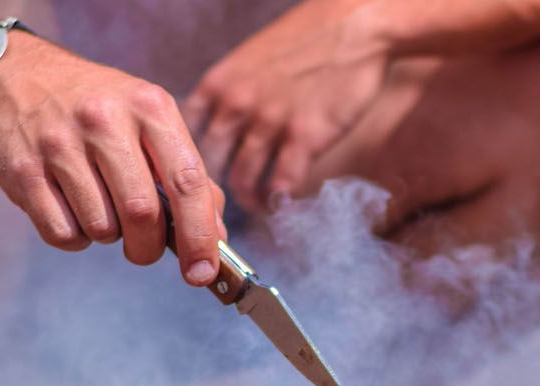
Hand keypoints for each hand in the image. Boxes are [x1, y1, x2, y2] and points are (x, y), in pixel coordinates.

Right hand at [0, 37, 226, 280]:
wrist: (19, 78)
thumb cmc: (100, 111)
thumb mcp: (150, 123)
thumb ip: (187, 177)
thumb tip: (213, 238)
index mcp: (149, 107)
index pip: (186, 182)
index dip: (199, 236)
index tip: (203, 272)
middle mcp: (104, 120)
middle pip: (142, 214)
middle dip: (147, 247)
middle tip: (143, 247)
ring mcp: (59, 144)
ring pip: (101, 229)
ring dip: (108, 235)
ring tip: (98, 205)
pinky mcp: (24, 170)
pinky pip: (62, 233)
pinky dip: (75, 237)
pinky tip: (70, 208)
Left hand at [183, 0, 388, 213]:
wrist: (355, 24)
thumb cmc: (307, 39)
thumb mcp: (252, 58)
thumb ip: (232, 91)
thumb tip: (221, 124)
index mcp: (219, 83)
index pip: (184, 135)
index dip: (189, 160)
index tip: (201, 174)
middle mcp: (237, 104)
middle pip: (209, 164)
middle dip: (215, 189)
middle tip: (226, 204)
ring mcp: (269, 122)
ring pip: (243, 181)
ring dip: (250, 202)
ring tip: (259, 207)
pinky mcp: (304, 138)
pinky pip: (282, 185)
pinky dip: (280, 202)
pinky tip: (284, 205)